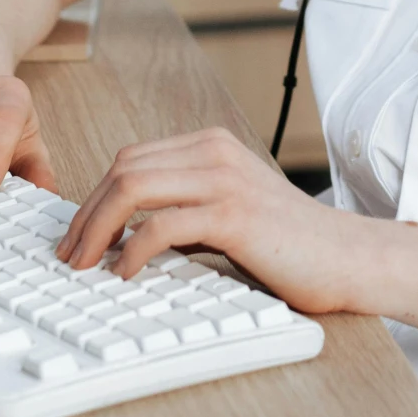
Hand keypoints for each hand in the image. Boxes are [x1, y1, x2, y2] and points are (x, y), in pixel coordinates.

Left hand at [57, 127, 373, 314]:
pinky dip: (132, 249)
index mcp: (211, 145)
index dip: (94, 196)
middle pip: (123, 169)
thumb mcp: (229, 211)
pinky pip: (161, 225)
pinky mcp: (233, 214)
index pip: (131, 159)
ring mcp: (223, 179)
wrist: (347, 257)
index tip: (77, 234)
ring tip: (86, 263)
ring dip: (98, 229)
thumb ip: (186, 209)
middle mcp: (213, 152)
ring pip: (132, 188)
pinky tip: (125, 271)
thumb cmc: (290, 243)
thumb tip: (127, 234)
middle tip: (70, 254)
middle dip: (86, 213)